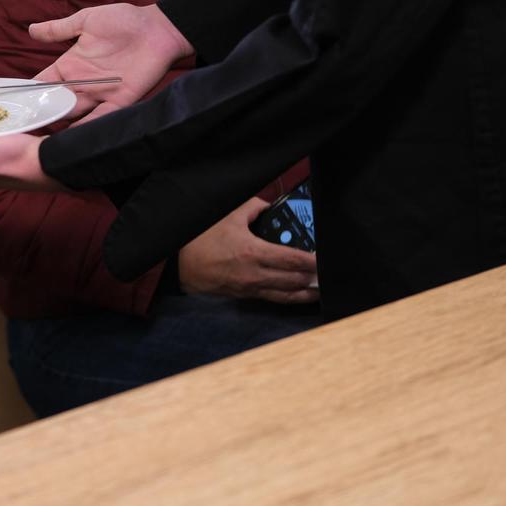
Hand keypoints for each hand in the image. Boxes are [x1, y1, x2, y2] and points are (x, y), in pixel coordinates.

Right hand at [31, 3, 193, 121]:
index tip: (9, 105)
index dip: (27, 94)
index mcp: (71, 66)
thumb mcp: (86, 20)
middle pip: (55, 103)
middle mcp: (82, 83)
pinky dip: (87, 128)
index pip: (43, 83)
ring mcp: (100, 94)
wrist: (158, 28)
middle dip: (39, 115)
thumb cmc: (124, 20)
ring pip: (74, 114)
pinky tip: (73, 137)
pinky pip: (101, 118)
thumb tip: (31, 30)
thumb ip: (59, 29)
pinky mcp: (120, 101)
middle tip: (21, 128)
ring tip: (40, 137)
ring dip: (59, 124)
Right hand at [177, 197, 318, 303]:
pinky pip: (272, 298)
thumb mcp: (228, 216)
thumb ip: (253, 208)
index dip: (312, 261)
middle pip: (294, 280)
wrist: (179, 264)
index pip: (293, 259)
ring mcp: (249, 288)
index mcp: (253, 252)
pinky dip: (288, 297)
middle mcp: (255, 274)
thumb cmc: (201, 240)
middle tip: (326, 272)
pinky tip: (297, 294)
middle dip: (313, 278)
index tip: (324, 259)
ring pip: (286, 295)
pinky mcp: (244, 295)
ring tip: (319, 289)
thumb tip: (268, 206)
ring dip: (305, 292)